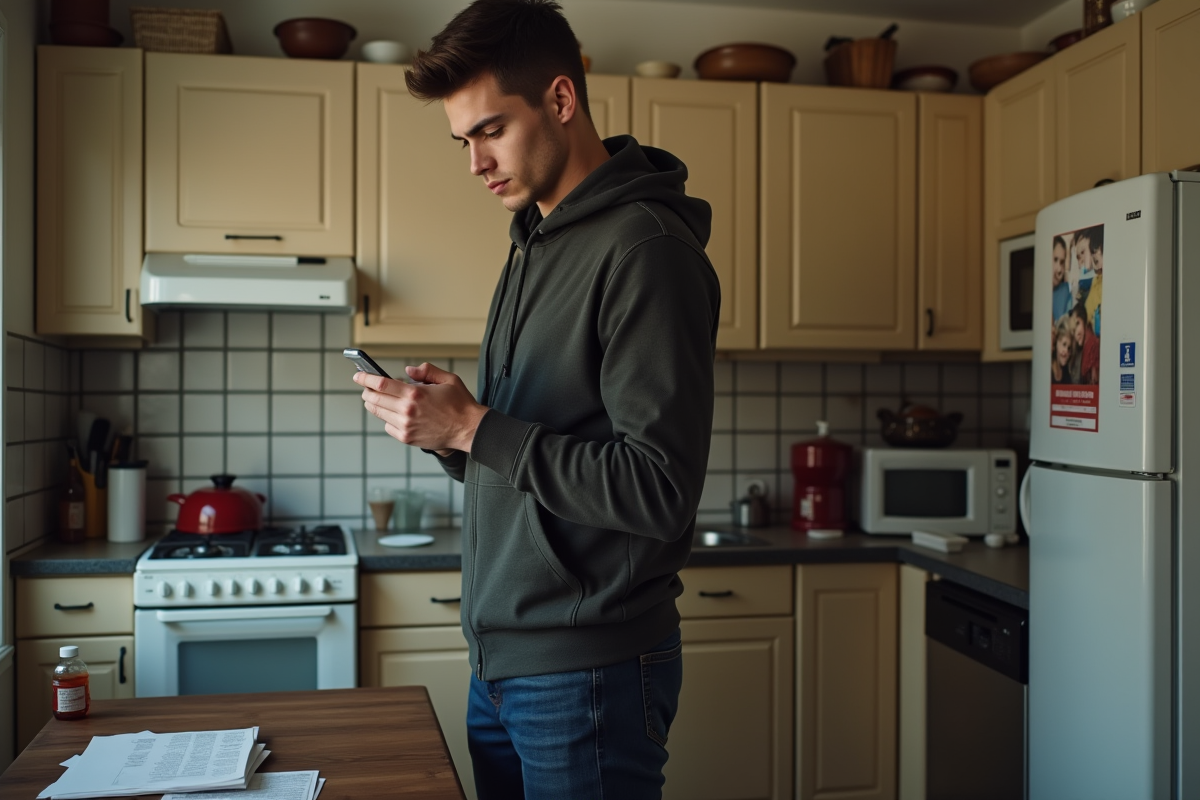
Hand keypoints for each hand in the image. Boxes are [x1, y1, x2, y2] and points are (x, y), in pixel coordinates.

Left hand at [354, 363, 486, 454]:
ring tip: (376, 399)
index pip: (381, 384)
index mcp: (415, 394)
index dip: (366, 378)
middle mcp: (407, 411)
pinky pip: (388, 426)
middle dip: (366, 391)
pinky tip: (393, 414)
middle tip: (365, 387)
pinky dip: (387, 418)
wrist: (468, 429)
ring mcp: (405, 426)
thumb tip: (408, 370)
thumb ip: (426, 371)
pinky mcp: (407, 438)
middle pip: (374, 399)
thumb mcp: (448, 379)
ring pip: (379, 413)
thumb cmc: (460, 404)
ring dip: (374, 404)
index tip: (358, 375)